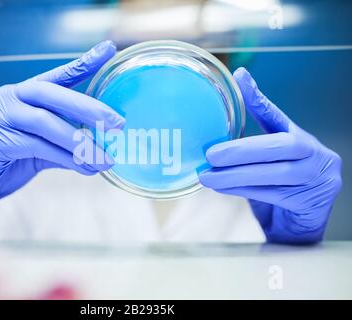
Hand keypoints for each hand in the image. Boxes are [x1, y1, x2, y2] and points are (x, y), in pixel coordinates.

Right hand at [0, 41, 123, 225]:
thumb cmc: (5, 164)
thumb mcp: (40, 150)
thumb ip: (63, 142)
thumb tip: (101, 147)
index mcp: (19, 95)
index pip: (54, 76)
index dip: (82, 64)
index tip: (108, 50)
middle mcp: (4, 97)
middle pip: (49, 93)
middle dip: (87, 107)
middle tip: (117, 122)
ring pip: (44, 122)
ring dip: (80, 143)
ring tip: (105, 159)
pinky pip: (34, 146)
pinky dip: (64, 158)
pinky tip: (84, 168)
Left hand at [199, 67, 341, 243]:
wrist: (296, 230)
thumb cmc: (277, 194)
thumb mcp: (263, 168)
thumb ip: (247, 153)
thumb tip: (209, 144)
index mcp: (300, 139)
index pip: (278, 115)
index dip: (258, 98)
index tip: (240, 78)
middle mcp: (315, 154)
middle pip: (280, 145)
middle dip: (241, 150)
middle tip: (211, 154)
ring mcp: (319, 177)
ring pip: (274, 173)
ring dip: (236, 175)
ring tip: (208, 176)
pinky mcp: (315, 201)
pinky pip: (273, 193)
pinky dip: (244, 190)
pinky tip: (223, 188)